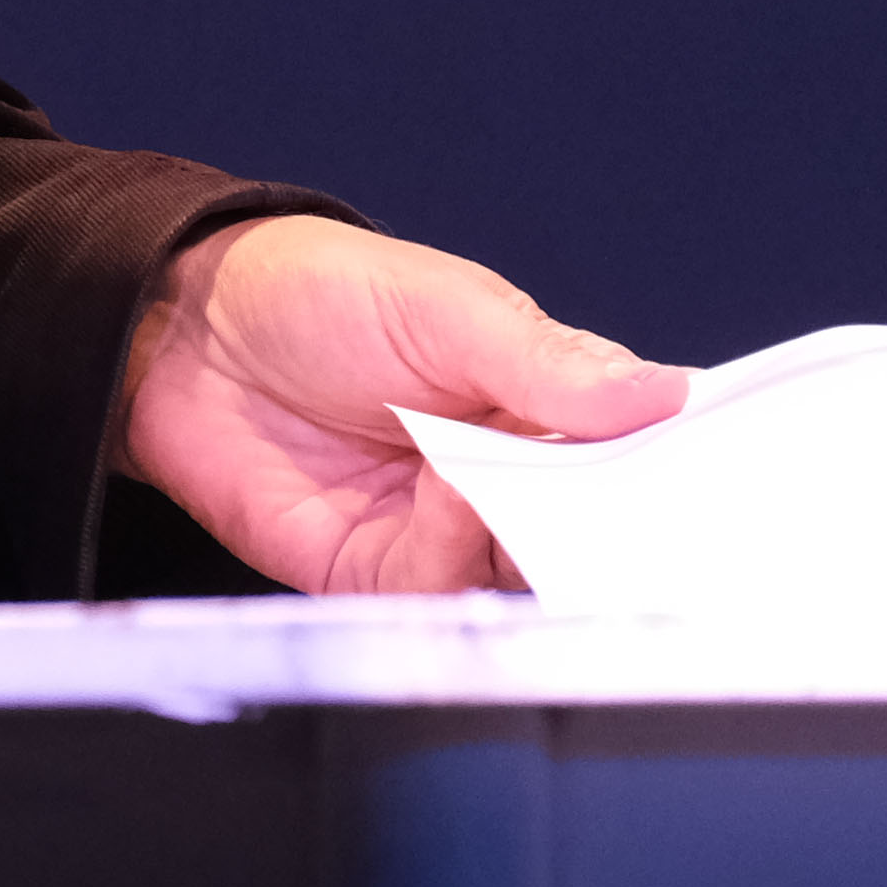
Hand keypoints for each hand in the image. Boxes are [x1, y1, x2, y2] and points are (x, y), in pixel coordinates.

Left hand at [115, 214, 685, 595]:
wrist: (177, 330)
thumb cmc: (315, 292)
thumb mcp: (446, 306)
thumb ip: (548, 361)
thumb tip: (663, 393)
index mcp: (543, 402)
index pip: (634, 456)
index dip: (672, 475)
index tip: (709, 483)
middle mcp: (504, 477)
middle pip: (589, 534)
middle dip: (610, 533)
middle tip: (627, 513)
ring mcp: (443, 532)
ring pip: (522, 575)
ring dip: (526, 541)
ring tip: (504, 476)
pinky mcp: (377, 575)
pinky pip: (439, 594)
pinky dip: (451, 555)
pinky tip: (444, 496)